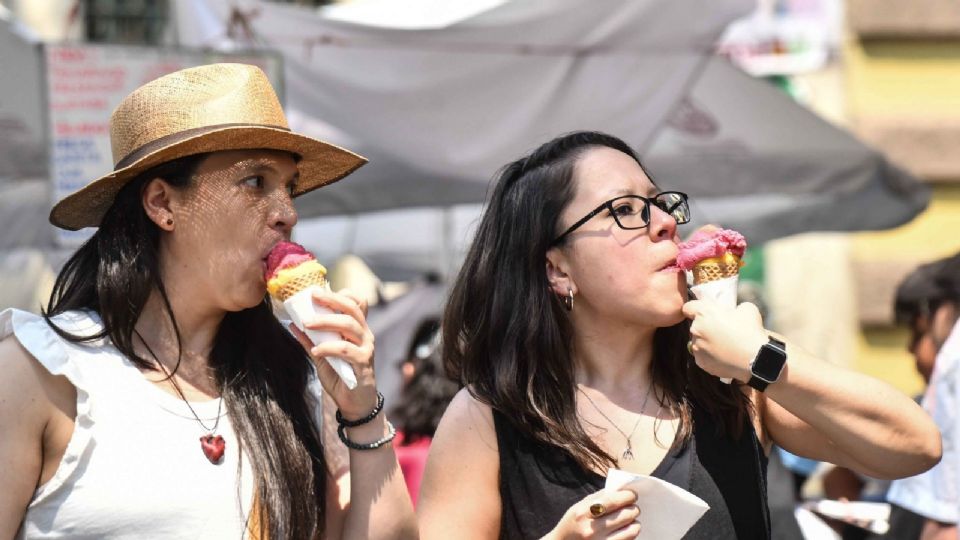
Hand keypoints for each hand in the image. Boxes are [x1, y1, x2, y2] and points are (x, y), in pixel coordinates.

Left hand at [288, 287, 377, 418]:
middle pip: (352, 309)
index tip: (320, 291)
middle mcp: (365, 335)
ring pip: (349, 326)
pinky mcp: (364, 363)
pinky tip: (316, 350)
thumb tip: (292, 325)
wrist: (355, 405)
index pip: (357, 303)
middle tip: (312, 296)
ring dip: (327, 322)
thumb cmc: (341, 377)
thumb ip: (311, 341)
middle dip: (331, 300)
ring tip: (307, 324)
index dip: (342, 294)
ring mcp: (366, 348)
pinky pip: (346, 350)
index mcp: (357, 330)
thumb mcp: (322, 357)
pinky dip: (328, 347)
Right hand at [543, 489, 640, 539]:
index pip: (612, 501)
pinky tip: (624, 530)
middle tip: (633, 507)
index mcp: (583, 513)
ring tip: (629, 520)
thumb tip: (621, 489)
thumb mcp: (579, 506)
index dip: (627, 496)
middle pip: (626, 515)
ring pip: (632, 530)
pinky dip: (630, 534)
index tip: (632, 494)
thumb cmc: (572, 524)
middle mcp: (591, 529)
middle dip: (633, 508)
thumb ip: (599, 497)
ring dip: (634, 523)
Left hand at [681, 300, 768, 381]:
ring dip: (707, 341)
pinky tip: (724, 356)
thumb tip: (733, 312)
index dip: (695, 309)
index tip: (704, 313)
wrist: (756, 359)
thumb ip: (734, 307)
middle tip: (722, 331)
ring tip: (725, 346)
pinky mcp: (701, 362)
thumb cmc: (750, 331)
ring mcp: (697, 348)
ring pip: (698, 341)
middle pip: (696, 326)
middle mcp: (695, 330)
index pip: (688, 308)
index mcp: (703, 314)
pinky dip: (710, 355)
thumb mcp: (747, 308)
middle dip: (706, 327)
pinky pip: (703, 356)